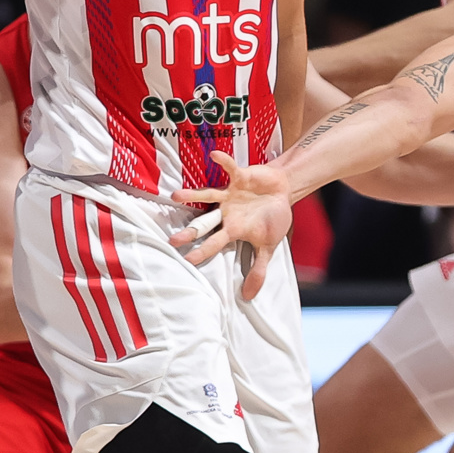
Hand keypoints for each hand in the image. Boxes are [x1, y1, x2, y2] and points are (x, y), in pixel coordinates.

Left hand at [171, 151, 291, 299]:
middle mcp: (226, 213)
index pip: (214, 243)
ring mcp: (229, 194)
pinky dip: (222, 162)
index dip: (202, 251)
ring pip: (207, 195)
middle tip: (171, 240)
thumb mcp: (268, 247)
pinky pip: (228, 168)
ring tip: (175, 196)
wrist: (282, 190)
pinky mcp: (238, 177)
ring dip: (192, 196)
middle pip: (204, 223)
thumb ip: (258, 270)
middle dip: (189, 231)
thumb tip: (249, 298)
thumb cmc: (272, 218)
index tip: (187, 260)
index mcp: (232, 230)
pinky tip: (214, 155)